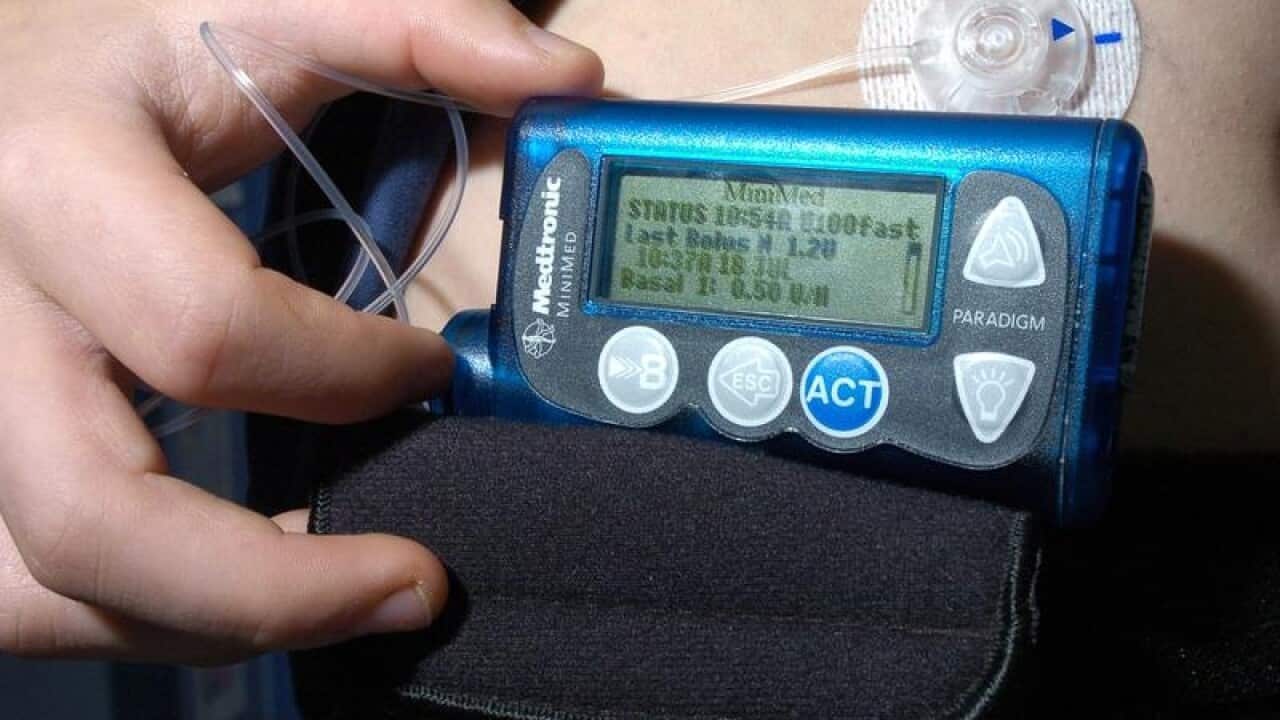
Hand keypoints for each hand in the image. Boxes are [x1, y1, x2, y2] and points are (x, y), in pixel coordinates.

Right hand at [0, 0, 601, 662]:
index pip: (210, 333)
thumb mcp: (266, 3)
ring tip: (333, 604)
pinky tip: (233, 588)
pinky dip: (135, 613)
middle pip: (88, 513)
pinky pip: (25, 585)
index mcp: (57, 181)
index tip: (431, 367)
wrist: (16, 72)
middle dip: (270, 585)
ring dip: (202, 622)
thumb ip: (418, 24)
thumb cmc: (138, 42)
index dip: (349, 373)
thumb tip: (563, 79)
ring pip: (38, 587)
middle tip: (414, 584)